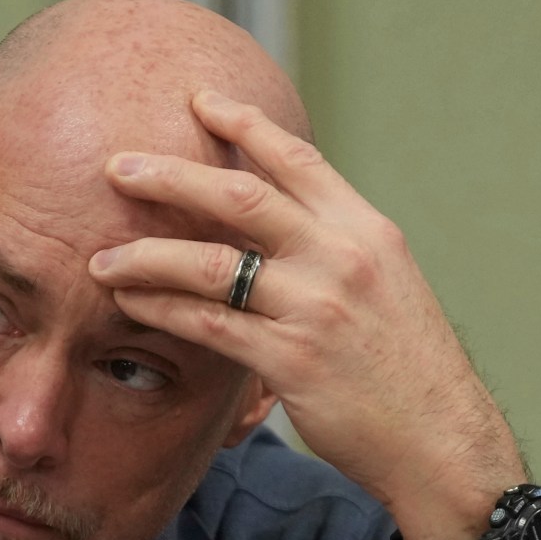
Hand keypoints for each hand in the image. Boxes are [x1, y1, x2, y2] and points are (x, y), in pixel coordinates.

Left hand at [87, 90, 521, 539]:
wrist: (441, 440)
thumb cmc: (406, 369)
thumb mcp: (385, 287)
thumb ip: (333, 249)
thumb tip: (281, 224)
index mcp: (366, 230)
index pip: (297, 161)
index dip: (243, 125)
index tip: (198, 100)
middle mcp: (343, 257)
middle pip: (240, 195)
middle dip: (170, 175)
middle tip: (117, 167)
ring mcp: (317, 307)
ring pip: (212, 261)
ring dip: (146, 254)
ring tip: (99, 256)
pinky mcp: (292, 360)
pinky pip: (208, 323)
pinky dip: (161, 308)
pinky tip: (128, 301)